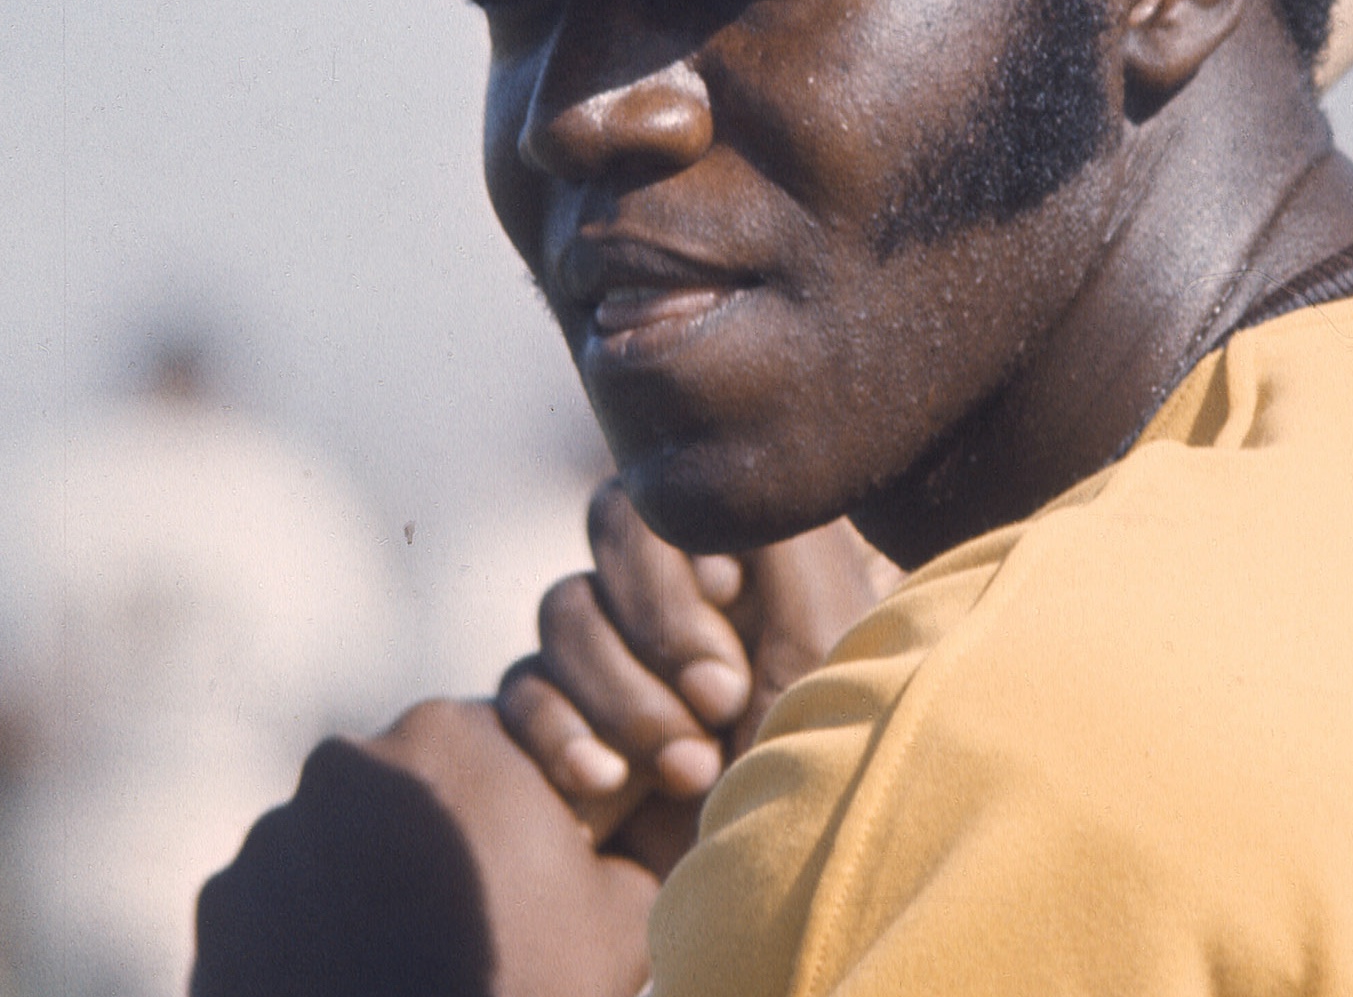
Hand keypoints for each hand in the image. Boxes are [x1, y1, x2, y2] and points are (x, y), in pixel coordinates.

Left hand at [192, 699, 654, 996]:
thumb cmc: (530, 991)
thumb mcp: (623, 910)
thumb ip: (634, 834)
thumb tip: (649, 808)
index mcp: (454, 733)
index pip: (502, 744)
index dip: (527, 806)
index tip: (540, 869)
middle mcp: (349, 759)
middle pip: (413, 789)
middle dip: (443, 842)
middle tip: (477, 922)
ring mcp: (272, 833)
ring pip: (341, 843)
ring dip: (372, 887)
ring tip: (413, 961)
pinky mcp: (221, 906)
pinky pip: (280, 903)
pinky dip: (313, 936)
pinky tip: (357, 982)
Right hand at [497, 480, 896, 872]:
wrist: (797, 883)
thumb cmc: (832, 751)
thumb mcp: (823, 621)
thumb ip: (768, 524)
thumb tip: (700, 468)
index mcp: (742, 567)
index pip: (658, 500)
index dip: (677, 553)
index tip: (727, 597)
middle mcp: (678, 606)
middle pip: (603, 543)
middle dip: (654, 628)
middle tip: (720, 700)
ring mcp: (618, 669)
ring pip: (560, 617)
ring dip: (620, 692)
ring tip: (686, 767)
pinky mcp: (568, 735)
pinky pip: (521, 696)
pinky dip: (558, 733)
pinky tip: (605, 785)